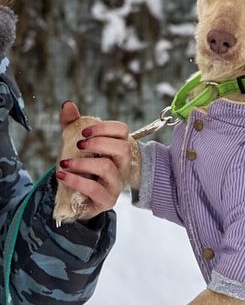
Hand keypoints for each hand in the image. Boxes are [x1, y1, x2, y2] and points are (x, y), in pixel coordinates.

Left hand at [56, 102, 135, 219]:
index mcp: (117, 149)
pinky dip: (76, 180)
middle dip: (98, 143)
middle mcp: (122, 166)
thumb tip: (68, 104)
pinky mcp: (107, 200)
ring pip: (107, 168)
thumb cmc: (81, 168)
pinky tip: (62, 175)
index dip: (104, 128)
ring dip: (83, 163)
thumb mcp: (74, 143)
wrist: (77, 198)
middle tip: (79, 145)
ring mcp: (116, 184)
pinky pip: (95, 188)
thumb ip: (72, 124)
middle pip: (122, 148)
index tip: (84, 131)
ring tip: (65, 163)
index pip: (122, 131)